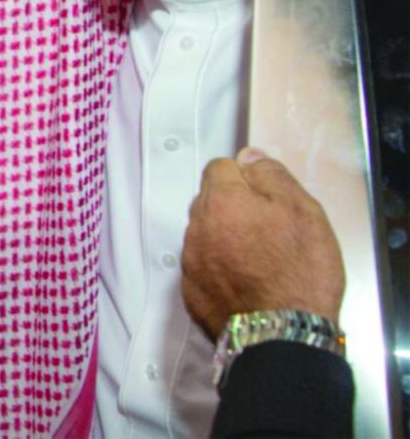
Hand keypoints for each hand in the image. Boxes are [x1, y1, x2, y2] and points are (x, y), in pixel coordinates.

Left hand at [182, 147, 344, 338]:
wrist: (283, 338)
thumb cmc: (299, 272)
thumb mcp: (303, 211)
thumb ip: (271, 175)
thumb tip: (249, 156)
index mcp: (221, 200)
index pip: (220, 167)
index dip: (246, 178)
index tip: (267, 199)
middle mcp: (196, 226)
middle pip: (209, 200)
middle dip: (233, 207)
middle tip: (268, 231)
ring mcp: (190, 261)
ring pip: (204, 233)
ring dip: (223, 237)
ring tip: (258, 260)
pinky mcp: (191, 292)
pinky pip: (202, 266)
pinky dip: (218, 268)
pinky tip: (244, 282)